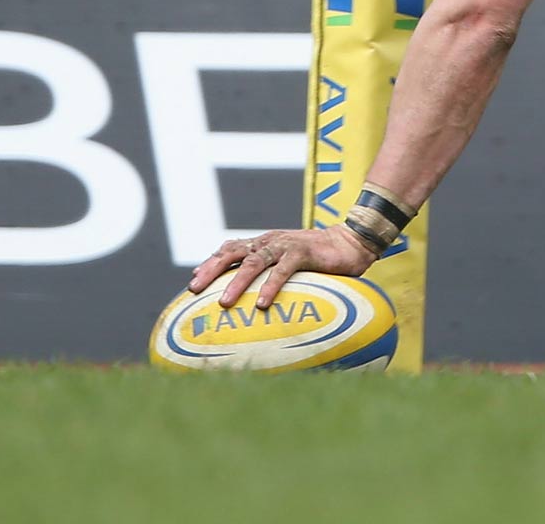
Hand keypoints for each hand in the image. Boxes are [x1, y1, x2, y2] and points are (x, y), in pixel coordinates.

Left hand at [188, 226, 376, 309]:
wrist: (351, 242)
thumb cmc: (318, 258)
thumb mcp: (288, 263)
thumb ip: (270, 272)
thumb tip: (249, 297)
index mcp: (264, 242)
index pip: (230, 249)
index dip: (210, 263)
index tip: (193, 282)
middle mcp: (270, 241)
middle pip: (233, 252)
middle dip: (211, 270)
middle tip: (194, 289)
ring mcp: (285, 245)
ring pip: (255, 262)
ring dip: (237, 283)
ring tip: (224, 302)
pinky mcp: (303, 252)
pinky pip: (283, 270)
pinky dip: (271, 286)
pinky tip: (263, 304)